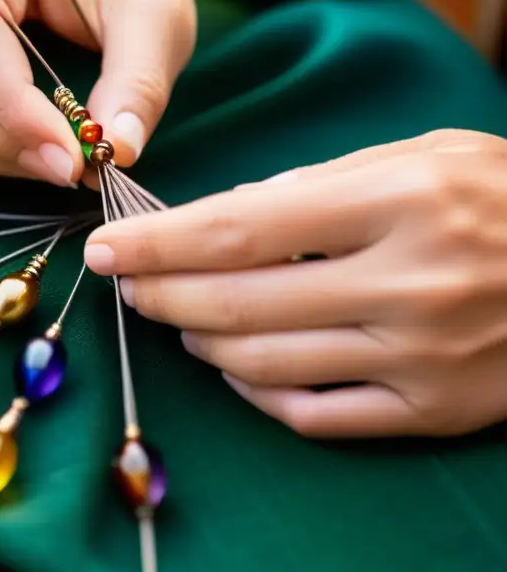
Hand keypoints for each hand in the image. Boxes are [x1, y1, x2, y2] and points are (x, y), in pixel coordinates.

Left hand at [84, 130, 506, 437]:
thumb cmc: (497, 193)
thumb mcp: (416, 155)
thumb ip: (315, 185)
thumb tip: (221, 218)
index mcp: (398, 202)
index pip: (240, 230)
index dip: (157, 244)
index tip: (104, 249)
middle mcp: (411, 285)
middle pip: (238, 304)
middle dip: (162, 296)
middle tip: (129, 285)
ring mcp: (424, 359)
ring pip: (265, 365)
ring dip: (199, 342)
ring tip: (177, 318)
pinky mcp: (436, 412)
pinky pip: (314, 416)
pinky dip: (256, 392)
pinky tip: (236, 365)